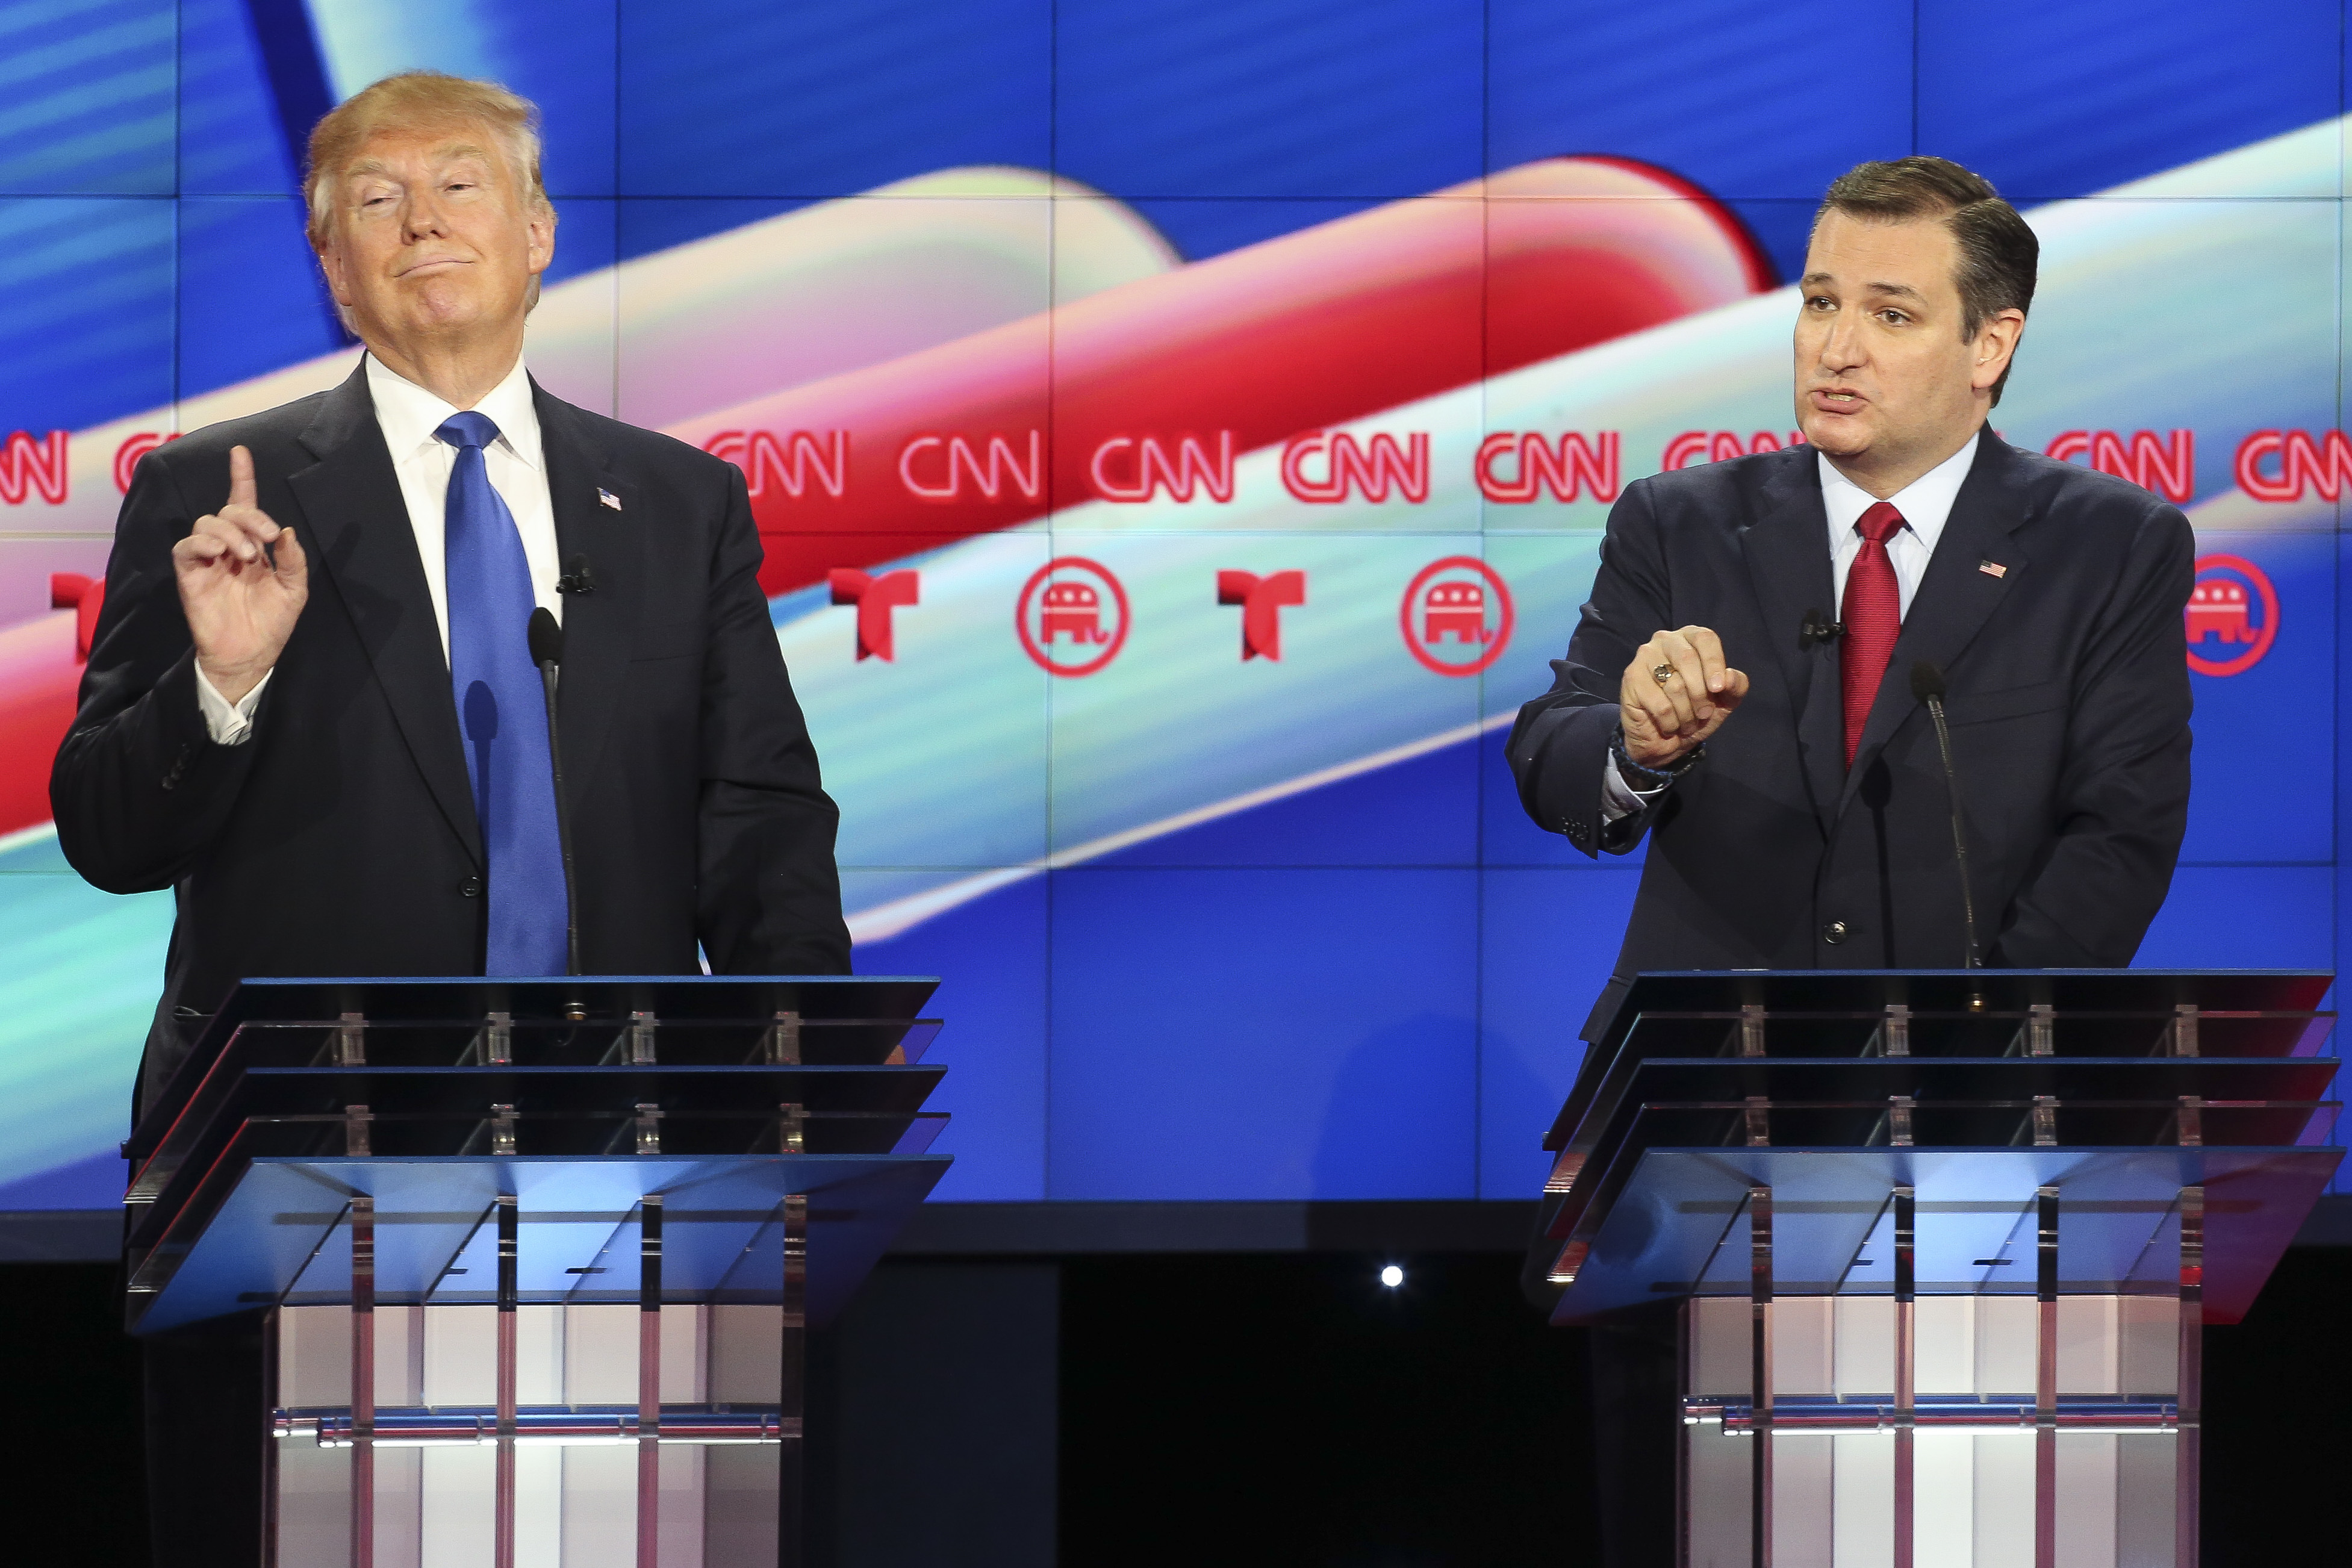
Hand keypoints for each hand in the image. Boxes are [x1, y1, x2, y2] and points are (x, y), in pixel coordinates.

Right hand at [172, 445, 307, 703]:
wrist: (251, 655)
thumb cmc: (272, 623)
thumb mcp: (294, 589)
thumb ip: (293, 559)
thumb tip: (287, 532)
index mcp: (254, 546)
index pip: (244, 504)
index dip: (241, 477)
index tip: (240, 452)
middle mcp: (229, 547)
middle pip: (229, 510)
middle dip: (250, 515)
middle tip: (268, 537)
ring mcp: (207, 559)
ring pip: (207, 523)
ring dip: (230, 531)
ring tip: (248, 555)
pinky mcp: (189, 574)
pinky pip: (186, 547)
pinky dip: (202, 542)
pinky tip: (220, 552)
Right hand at [1619, 625, 1749, 768]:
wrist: (1664, 740)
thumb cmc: (1694, 712)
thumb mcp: (1724, 701)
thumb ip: (1736, 686)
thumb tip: (1730, 676)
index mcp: (1690, 638)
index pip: (1705, 638)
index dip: (1714, 663)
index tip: (1718, 689)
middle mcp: (1665, 641)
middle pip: (1688, 659)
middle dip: (1700, 693)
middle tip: (1703, 714)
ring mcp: (1644, 658)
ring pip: (1674, 684)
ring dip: (1686, 713)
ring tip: (1686, 723)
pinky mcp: (1631, 679)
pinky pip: (1660, 704)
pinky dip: (1670, 722)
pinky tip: (1669, 726)